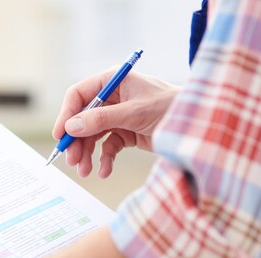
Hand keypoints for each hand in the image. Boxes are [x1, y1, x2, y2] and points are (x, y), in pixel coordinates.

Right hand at [52, 70, 178, 177]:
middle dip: (77, 142)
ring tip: (86, 172)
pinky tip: (105, 171)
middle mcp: (112, 98)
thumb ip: (101, 119)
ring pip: (93, 136)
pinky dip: (104, 160)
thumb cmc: (171, 108)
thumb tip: (71, 127)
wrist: (200, 125)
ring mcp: (118, 116)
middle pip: (83, 120)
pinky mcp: (126, 133)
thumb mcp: (133, 113)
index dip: (66, 115)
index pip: (79, 95)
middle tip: (72, 161)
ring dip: (87, 154)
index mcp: (113, 82)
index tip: (60, 136)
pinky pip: (108, 147)